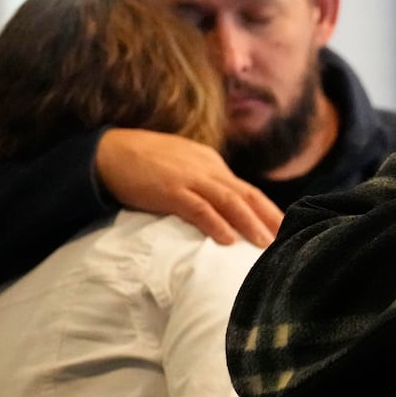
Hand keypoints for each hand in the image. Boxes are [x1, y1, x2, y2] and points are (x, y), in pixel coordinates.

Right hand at [96, 129, 282, 246]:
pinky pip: (198, 209)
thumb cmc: (143, 162)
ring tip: (264, 244)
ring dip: (249, 224)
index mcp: (210, 163)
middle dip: (268, 218)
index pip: (245, 189)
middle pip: (246, 195)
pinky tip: (228, 239)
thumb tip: (222, 205)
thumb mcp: (182, 166)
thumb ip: (203, 181)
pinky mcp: (169, 191)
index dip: (267, 210)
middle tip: (286, 240)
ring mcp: (189, 179)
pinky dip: (215, 224)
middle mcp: (206, 169)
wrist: (108, 152)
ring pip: (229, 202)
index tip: (283, 229)